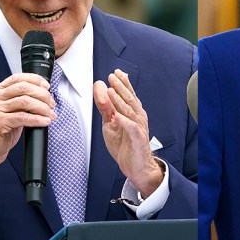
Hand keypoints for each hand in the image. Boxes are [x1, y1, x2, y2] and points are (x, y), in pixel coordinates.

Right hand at [0, 73, 55, 193]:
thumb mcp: (7, 112)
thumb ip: (19, 102)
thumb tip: (42, 97)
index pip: (18, 78)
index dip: (35, 80)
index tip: (47, 86)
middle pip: (23, 88)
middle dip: (42, 95)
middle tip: (51, 104)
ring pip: (25, 101)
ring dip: (42, 107)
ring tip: (50, 114)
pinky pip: (23, 117)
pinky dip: (37, 119)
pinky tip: (44, 122)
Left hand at [94, 69, 163, 195]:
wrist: (136, 166)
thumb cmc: (126, 145)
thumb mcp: (110, 124)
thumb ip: (106, 108)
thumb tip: (100, 90)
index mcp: (132, 112)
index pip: (128, 94)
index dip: (123, 83)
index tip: (115, 73)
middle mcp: (138, 117)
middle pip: (129, 99)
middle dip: (120, 87)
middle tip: (112, 77)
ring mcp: (139, 127)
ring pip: (129, 111)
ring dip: (119, 101)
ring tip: (110, 91)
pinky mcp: (138, 139)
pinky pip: (131, 128)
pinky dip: (124, 122)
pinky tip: (117, 116)